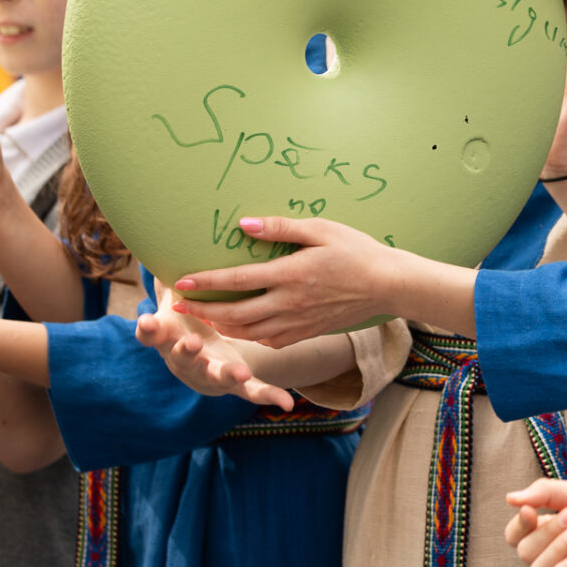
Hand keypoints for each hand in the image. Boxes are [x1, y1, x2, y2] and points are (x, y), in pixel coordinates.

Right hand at [134, 285, 295, 409]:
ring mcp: (208, 373)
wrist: (191, 346)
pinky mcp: (233, 384)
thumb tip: (151, 242)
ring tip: (241, 374)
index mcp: (167, 334)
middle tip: (191, 344)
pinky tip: (285, 402)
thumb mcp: (169, 293)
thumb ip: (163, 274)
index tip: (150, 322)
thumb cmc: (179, 311)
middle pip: (181, 359)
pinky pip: (249, 392)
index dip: (149, 330)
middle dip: (185, 353)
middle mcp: (184, 358)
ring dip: (226, 376)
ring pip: (215, 377)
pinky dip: (266, 396)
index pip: (152, 334)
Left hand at [171, 217, 402, 346]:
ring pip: (248, 333)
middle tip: (179, 308)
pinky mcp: (306, 332)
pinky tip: (242, 328)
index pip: (237, 281)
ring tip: (204, 317)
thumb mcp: (321, 229)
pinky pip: (269, 341)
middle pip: (234, 315)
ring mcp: (297, 322)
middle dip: (202, 311)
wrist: (387, 284)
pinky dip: (248, 337)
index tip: (182, 282)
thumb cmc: (357, 251)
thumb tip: (244, 225)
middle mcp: (288, 304)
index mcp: (289, 275)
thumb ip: (281, 228)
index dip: (206, 282)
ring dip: (220, 326)